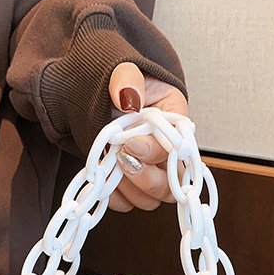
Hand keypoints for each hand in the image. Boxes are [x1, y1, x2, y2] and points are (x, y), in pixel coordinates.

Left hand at [107, 62, 188, 211]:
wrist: (95, 95)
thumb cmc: (116, 83)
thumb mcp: (123, 71)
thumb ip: (127, 79)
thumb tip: (128, 97)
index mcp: (174, 121)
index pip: (178, 147)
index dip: (155, 151)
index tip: (130, 143)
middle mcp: (167, 152)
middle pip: (172, 184)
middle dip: (146, 178)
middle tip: (121, 159)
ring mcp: (150, 171)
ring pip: (152, 199)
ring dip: (129, 189)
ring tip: (110, 165)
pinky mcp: (130, 185)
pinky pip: (128, 203)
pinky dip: (114, 197)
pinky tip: (103, 178)